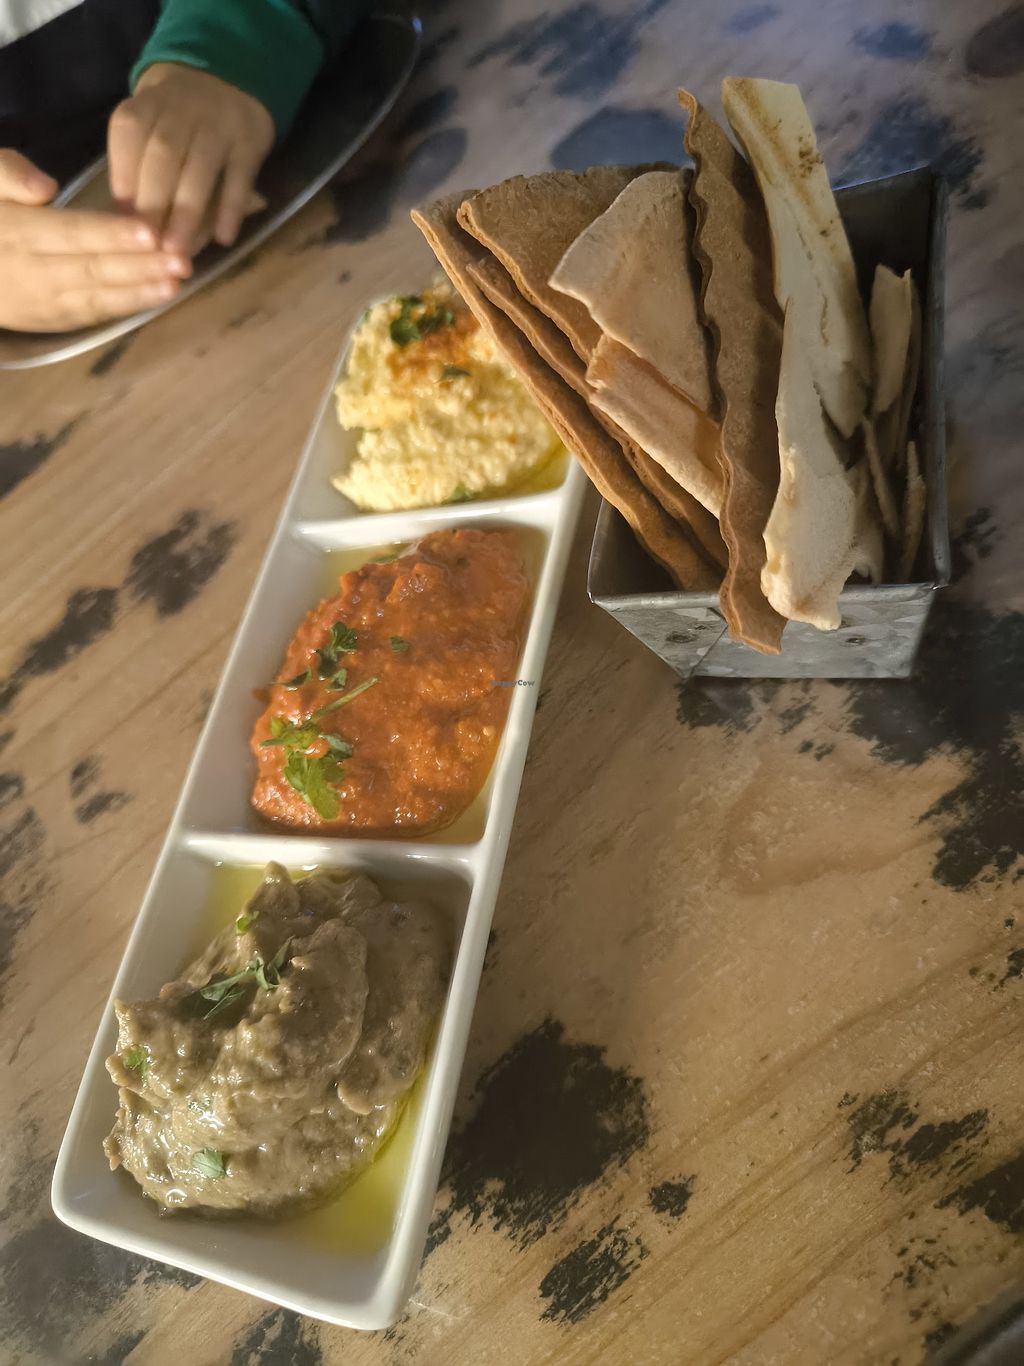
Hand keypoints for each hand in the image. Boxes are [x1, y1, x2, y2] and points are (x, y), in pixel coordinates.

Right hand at [0, 149, 189, 332]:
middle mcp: (33, 271)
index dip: (111, 234)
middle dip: (140, 266)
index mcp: (18, 232)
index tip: (149, 232)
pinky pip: (93, 314)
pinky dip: (126, 307)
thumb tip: (44, 187)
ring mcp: (44, 301)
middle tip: (181, 259)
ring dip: (140, 292)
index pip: (71, 232)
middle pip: (92, 268)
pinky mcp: (53, 320)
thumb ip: (8, 173)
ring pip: (97, 297)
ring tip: (177, 282)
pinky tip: (157, 297)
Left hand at [108, 63, 273, 254]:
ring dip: (187, 212)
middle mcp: (180, 109)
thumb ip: (136, 166)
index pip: (128, 137)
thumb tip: (125, 222)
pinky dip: (231, 208)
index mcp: (145, 105)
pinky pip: (239, 176)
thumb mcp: (149, 126)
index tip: (122, 224)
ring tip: (179, 252)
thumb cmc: (177, 120)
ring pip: (199, 168)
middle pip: (162, 156)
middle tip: (150, 247)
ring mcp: (218, 123)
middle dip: (154, 204)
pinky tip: (224, 238)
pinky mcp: (250, 140)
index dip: (124, 180)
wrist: (228, 78)